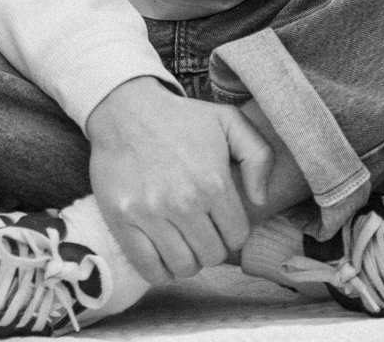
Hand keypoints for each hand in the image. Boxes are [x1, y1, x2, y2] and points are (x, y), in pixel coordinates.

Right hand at [83, 77, 271, 282]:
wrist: (126, 110)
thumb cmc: (181, 118)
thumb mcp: (230, 121)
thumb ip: (259, 156)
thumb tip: (260, 200)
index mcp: (214, 182)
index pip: (237, 236)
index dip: (233, 233)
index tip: (223, 223)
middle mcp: (184, 202)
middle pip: (212, 256)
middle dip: (212, 248)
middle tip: (202, 233)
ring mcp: (151, 215)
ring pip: (183, 267)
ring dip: (188, 262)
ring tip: (184, 244)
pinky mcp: (123, 222)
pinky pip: (149, 269)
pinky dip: (160, 272)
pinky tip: (163, 256)